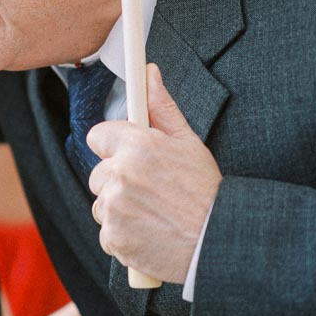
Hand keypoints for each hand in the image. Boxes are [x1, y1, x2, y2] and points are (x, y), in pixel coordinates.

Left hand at [86, 64, 220, 281]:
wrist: (217, 241)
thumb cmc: (206, 192)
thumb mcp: (188, 143)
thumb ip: (162, 108)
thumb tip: (149, 73)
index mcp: (138, 146)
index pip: (97, 136)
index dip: (113, 147)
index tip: (127, 155)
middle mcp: (121, 174)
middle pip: (98, 174)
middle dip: (117, 181)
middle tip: (150, 192)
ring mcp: (115, 208)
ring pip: (101, 204)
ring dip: (120, 210)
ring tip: (153, 214)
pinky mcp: (114, 237)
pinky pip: (107, 233)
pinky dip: (123, 236)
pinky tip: (149, 233)